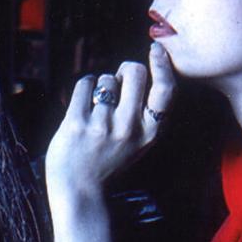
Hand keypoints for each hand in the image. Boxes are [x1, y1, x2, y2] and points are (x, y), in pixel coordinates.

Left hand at [45, 43, 175, 197]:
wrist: (80, 192)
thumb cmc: (109, 160)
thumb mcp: (138, 141)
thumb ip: (142, 111)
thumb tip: (137, 68)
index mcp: (149, 132)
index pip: (165, 90)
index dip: (162, 65)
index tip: (156, 50)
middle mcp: (129, 127)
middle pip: (134, 71)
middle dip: (125, 69)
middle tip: (118, 82)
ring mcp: (102, 126)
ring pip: (106, 78)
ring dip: (101, 85)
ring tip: (97, 106)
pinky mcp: (76, 124)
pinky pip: (84, 84)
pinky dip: (84, 87)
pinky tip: (83, 103)